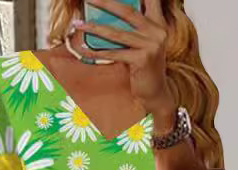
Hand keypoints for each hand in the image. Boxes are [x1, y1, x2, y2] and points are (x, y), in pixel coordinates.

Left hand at [75, 0, 174, 118]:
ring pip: (117, 33)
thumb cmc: (145, 67)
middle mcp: (157, 32)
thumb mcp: (143, 43)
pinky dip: (98, 52)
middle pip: (128, 11)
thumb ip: (132, 27)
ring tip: (79, 25)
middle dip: (106, 3)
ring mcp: (151, 45)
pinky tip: (85, 49)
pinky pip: (115, 53)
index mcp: (158, 23)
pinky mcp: (142, 59)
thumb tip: (105, 16)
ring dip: (95, 28)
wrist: (156, 92)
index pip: (151, 0)